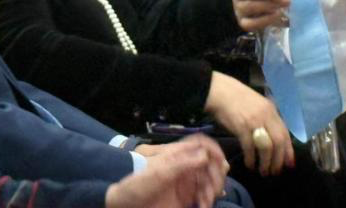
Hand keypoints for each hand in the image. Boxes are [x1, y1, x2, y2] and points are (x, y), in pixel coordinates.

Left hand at [105, 134, 227, 207]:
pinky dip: (207, 201)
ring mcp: (186, 182)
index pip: (202, 144)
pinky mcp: (185, 198)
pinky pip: (203, 197)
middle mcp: (186, 166)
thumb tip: (206, 155)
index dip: (215, 150)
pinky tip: (203, 206)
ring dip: (212, 190)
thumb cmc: (137, 186)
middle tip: (215, 189)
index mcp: (179, 155)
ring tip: (206, 201)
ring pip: (209, 181)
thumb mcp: (160, 173)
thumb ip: (183, 163)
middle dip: (216, 175)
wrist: (124, 207)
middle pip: (211, 164)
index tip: (221, 163)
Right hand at [205, 71, 293, 175]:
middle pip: (279, 142)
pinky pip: (250, 147)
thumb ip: (267, 119)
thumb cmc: (238, 99)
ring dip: (266, 162)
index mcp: (272, 110)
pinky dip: (251, 158)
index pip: (285, 133)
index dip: (288, 150)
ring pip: (267, 147)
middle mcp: (266, 116)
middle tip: (275, 171)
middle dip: (279, 160)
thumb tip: (273, 138)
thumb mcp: (258, 106)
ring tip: (263, 171)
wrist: (221, 92)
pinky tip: (250, 164)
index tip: (290, 163)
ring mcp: (255, 121)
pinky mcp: (242, 127)